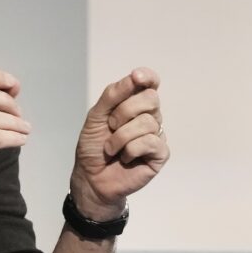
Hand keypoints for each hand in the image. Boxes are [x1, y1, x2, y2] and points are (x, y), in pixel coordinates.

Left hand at [70, 67, 168, 220]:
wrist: (91, 176)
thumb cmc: (94, 146)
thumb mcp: (96, 116)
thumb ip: (113, 95)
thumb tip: (135, 76)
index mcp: (134, 104)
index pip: (149, 83)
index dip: (147, 77)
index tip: (137, 77)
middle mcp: (149, 116)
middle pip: (150, 98)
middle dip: (124, 111)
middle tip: (111, 126)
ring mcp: (157, 135)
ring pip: (147, 122)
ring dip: (121, 137)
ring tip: (112, 148)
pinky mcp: (160, 154)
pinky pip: (150, 142)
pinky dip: (130, 149)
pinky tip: (125, 157)